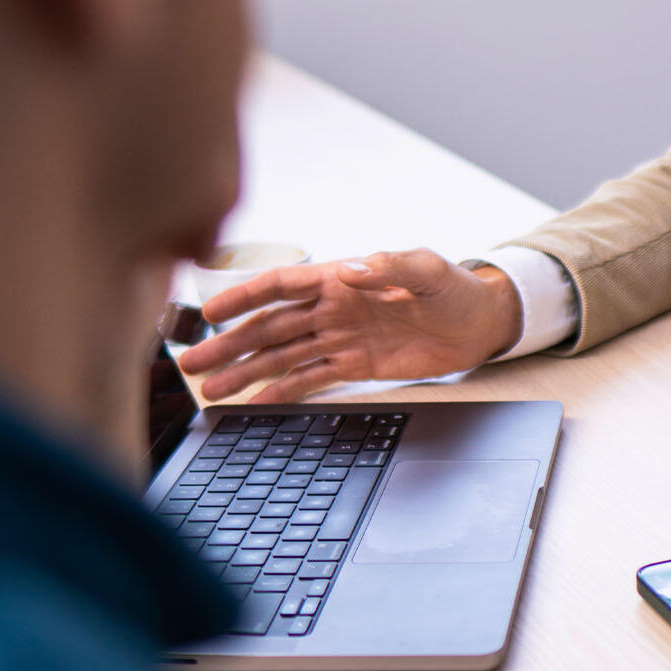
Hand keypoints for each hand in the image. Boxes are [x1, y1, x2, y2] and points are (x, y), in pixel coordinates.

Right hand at [176, 249, 523, 403]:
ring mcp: (339, 338)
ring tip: (211, 390)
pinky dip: (281, 391)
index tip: (209, 313)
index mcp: (340, 278)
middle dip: (229, 344)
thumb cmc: (453, 286)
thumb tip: (350, 270)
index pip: (280, 286)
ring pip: (281, 356)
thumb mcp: (427, 268)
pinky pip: (309, 379)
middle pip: (268, 327)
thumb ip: (388, 267)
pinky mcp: (354, 366)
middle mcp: (331, 308)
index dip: (243, 297)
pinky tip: (254, 403)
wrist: (479, 322)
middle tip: (192, 362)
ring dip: (246, 372)